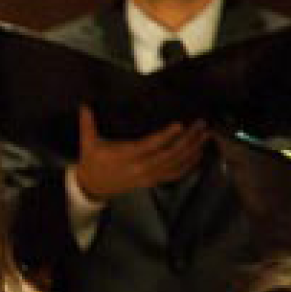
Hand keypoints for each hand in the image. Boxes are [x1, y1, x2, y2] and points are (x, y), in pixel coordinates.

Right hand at [73, 106, 207, 200]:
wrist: (93, 187)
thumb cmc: (93, 163)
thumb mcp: (88, 143)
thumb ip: (88, 123)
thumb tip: (85, 104)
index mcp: (126, 156)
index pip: (150, 146)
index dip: (165, 136)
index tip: (179, 124)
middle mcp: (140, 168)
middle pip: (169, 155)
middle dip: (188, 140)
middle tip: (200, 125)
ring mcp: (149, 176)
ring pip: (175, 165)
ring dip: (192, 151)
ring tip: (205, 136)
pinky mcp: (153, 181)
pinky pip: (174, 175)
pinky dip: (189, 165)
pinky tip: (199, 155)